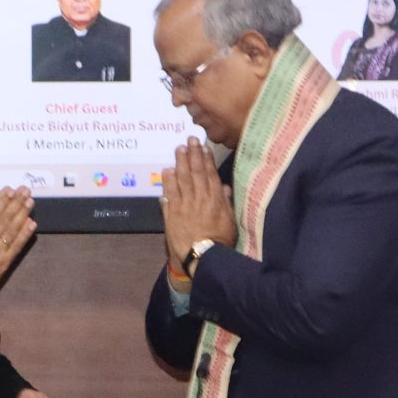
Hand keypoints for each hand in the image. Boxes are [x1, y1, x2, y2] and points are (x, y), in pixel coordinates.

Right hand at [0, 185, 35, 306]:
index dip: (1, 200)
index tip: (9, 189)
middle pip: (4, 217)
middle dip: (15, 202)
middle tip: (25, 190)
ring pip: (13, 228)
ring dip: (23, 214)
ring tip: (30, 201)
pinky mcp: (5, 262)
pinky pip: (17, 245)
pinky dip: (25, 234)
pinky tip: (32, 224)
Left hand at [160, 139, 236, 273]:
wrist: (204, 257)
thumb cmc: (220, 242)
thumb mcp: (230, 221)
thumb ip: (226, 203)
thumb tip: (224, 187)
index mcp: (215, 200)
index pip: (210, 174)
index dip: (206, 159)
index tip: (203, 147)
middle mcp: (199, 198)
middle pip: (195, 172)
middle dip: (192, 154)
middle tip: (189, 140)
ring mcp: (184, 205)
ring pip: (181, 180)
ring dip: (180, 163)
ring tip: (178, 149)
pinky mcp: (172, 214)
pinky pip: (169, 194)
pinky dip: (167, 182)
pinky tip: (166, 170)